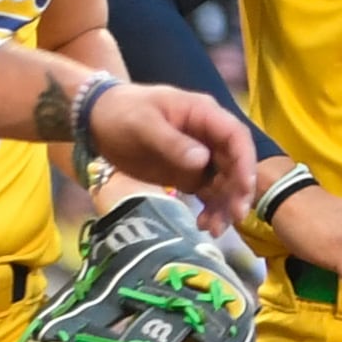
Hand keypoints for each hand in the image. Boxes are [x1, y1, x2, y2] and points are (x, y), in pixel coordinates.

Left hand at [78, 80, 254, 219]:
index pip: (236, 137)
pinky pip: (207, 193)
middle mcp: (208, 136)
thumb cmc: (121, 112)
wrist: (96, 120)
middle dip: (238, 191)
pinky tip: (204, 226)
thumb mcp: (142, 123)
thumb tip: (202, 161)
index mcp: (203, 114)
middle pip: (235, 164)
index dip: (245, 162)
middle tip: (235, 216)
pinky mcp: (187, 174)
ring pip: (224, 183)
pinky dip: (210, 209)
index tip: (245, 188)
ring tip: (214, 229)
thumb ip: (171, 142)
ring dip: (224, 206)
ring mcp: (200, 156)